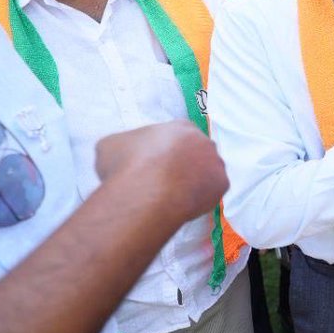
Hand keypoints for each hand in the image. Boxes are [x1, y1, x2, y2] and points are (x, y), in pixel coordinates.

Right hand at [94, 121, 228, 225]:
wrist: (146, 192)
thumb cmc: (127, 165)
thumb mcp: (111, 145)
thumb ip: (124, 145)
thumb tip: (121, 153)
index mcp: (181, 127)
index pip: (178, 136)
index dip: (166, 151)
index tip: (155, 165)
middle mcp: (204, 140)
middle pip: (196, 153)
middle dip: (183, 166)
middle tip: (165, 183)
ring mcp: (216, 162)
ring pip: (206, 172)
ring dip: (194, 181)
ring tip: (173, 197)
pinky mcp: (222, 184)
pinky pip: (211, 192)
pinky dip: (200, 198)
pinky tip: (182, 205)